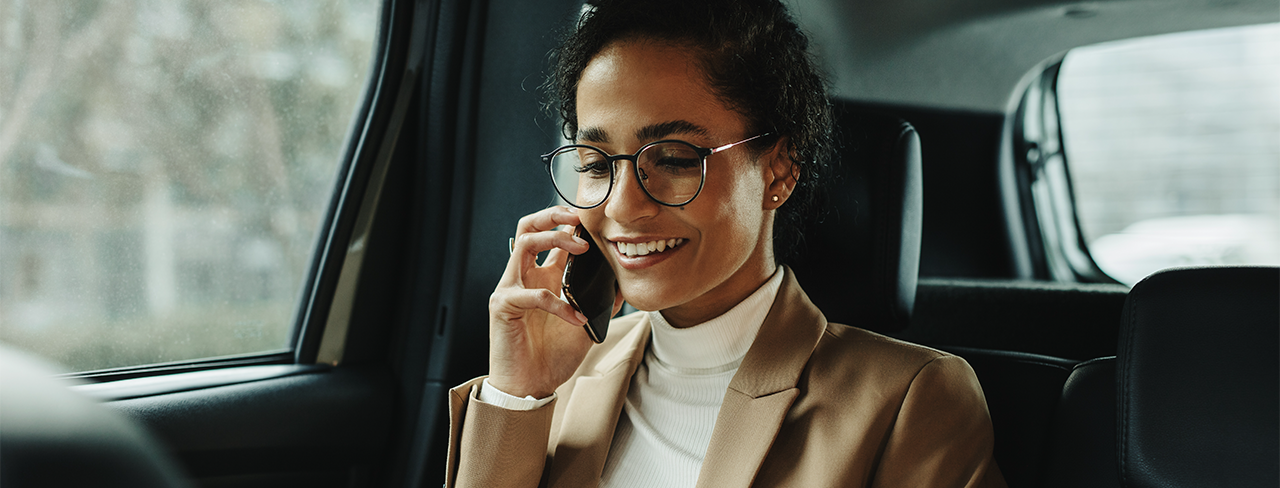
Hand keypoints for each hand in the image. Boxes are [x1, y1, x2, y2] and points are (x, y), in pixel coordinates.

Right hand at [487, 206, 596, 398]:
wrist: (529, 387)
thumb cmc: (551, 357)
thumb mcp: (586, 326)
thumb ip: (601, 304)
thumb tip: (624, 286)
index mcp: (543, 277)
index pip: (550, 236)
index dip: (568, 222)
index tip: (593, 221)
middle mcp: (525, 277)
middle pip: (529, 226)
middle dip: (554, 215)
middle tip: (579, 218)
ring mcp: (510, 288)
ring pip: (525, 243)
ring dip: (555, 240)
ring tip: (582, 250)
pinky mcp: (503, 306)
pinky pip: (533, 294)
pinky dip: (559, 304)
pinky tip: (577, 318)